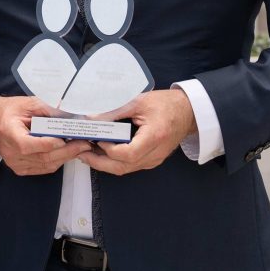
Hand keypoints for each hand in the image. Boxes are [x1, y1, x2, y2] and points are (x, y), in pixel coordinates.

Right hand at [0, 96, 91, 175]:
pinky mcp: (20, 169)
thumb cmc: (9, 110)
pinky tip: (66, 152)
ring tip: (80, 147)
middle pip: (43, 157)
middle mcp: (10, 152)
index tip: (68, 138)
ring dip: (65, 157)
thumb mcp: (27, 103)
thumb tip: (70, 115)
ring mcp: (15, 163)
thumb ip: (47, 109)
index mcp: (8, 133)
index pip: (30, 144)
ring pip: (46, 165)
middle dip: (67, 151)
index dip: (50, 143)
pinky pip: (43, 168)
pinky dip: (57, 161)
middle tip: (84, 143)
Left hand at [78, 87, 196, 175]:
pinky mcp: (152, 160)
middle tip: (82, 153)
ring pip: (125, 169)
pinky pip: (130, 166)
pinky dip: (115, 161)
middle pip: (123, 167)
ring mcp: (154, 159)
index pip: (128, 154)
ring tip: (88, 152)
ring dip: (105, 163)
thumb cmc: (166, 104)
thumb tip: (92, 118)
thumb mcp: (139, 101)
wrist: (187, 112)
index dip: (109, 150)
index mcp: (155, 137)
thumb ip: (114, 110)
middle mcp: (155, 153)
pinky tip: (103, 151)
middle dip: (99, 162)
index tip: (96, 139)